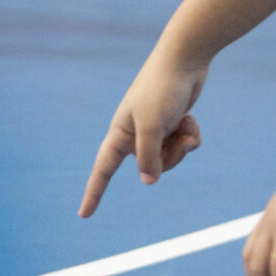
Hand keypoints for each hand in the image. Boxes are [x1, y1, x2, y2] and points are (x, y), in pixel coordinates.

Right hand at [80, 46, 207, 216]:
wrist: (183, 60)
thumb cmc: (161, 89)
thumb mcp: (152, 125)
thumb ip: (149, 156)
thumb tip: (149, 181)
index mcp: (120, 134)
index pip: (103, 170)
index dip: (94, 193)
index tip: (84, 215)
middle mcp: (134, 134)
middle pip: (152, 168)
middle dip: (170, 157)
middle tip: (178, 138)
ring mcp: (155, 129)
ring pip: (171, 157)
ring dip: (183, 145)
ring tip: (187, 124)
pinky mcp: (172, 123)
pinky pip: (183, 144)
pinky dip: (190, 134)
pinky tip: (191, 118)